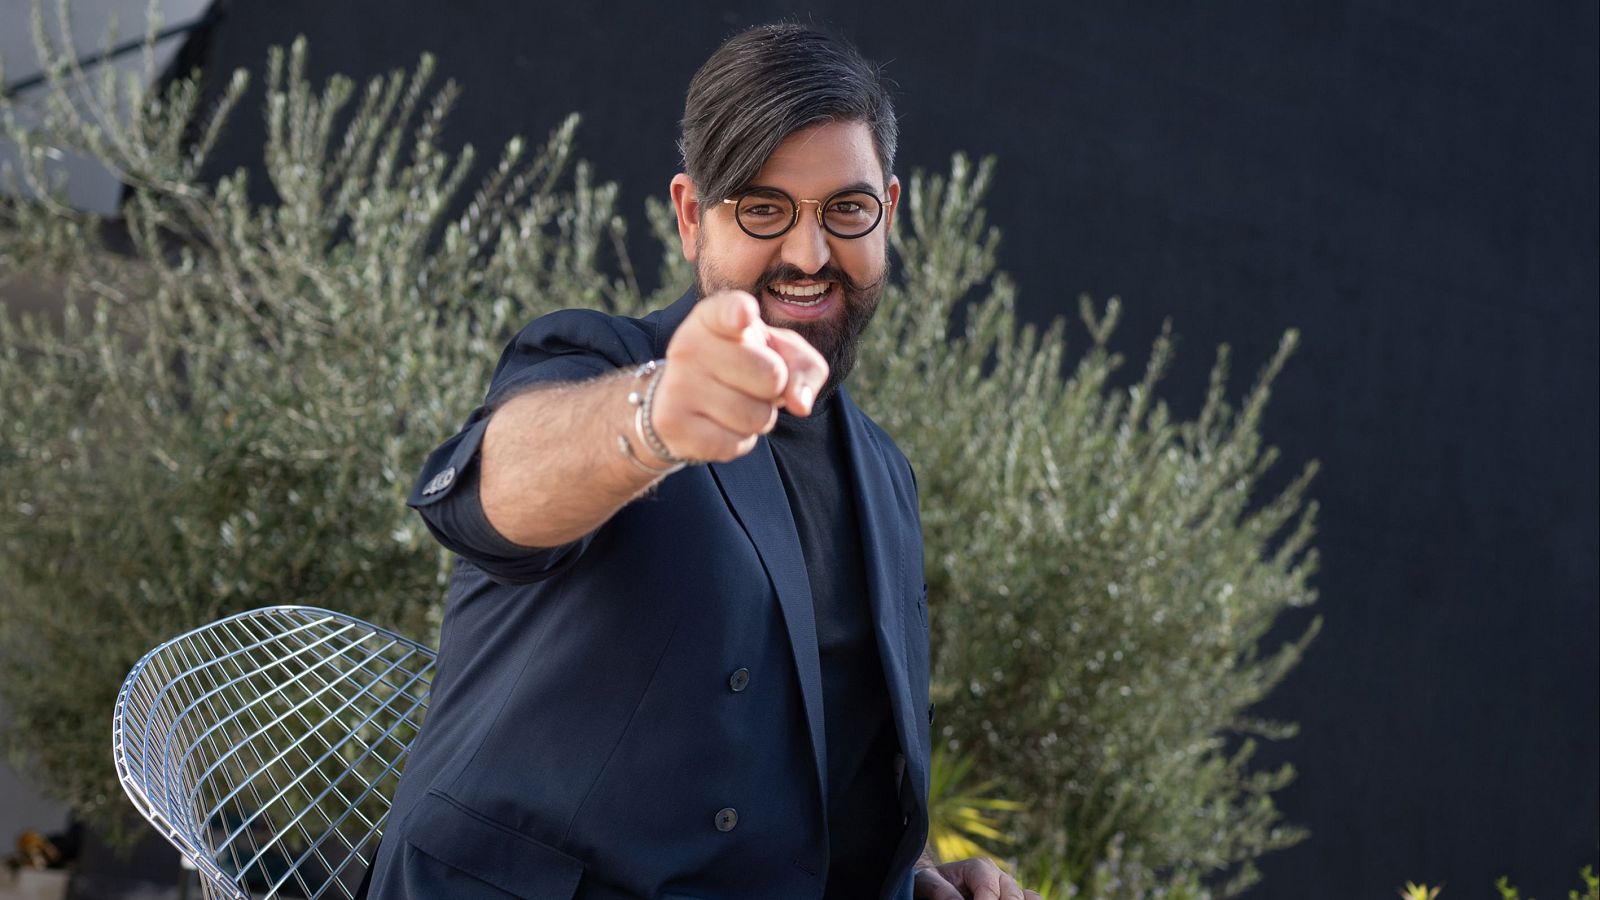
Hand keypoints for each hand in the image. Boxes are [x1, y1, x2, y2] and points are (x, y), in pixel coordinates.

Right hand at [651, 290, 828, 462]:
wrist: (681, 399)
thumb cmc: (742, 367)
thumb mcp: (779, 353)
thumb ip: (804, 367)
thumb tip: (801, 405)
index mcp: (713, 317)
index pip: (727, 311)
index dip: (739, 313)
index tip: (744, 315)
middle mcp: (689, 345)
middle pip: (771, 376)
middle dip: (775, 389)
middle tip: (752, 383)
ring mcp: (676, 385)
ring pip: (756, 417)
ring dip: (759, 418)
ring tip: (736, 404)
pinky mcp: (672, 424)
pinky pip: (734, 445)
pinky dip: (739, 442)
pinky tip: (720, 425)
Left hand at [913, 857, 1041, 899]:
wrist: (936, 883)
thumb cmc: (932, 882)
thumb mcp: (930, 883)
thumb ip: (943, 893)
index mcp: (979, 867)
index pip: (990, 889)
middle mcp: (998, 875)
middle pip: (1011, 895)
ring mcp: (1008, 887)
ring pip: (1024, 897)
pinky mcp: (1013, 897)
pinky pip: (1031, 898)